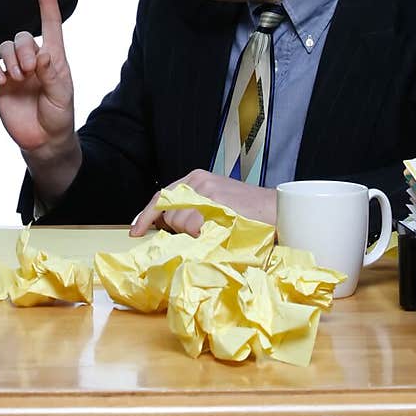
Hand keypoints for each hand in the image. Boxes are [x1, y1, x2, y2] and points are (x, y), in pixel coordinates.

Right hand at [0, 0, 76, 151]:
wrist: (43, 141)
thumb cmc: (59, 114)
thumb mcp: (63, 94)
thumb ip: (52, 73)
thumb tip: (40, 53)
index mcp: (53, 57)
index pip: (50, 24)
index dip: (47, 2)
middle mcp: (32, 60)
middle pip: (21, 36)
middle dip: (23, 49)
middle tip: (29, 71)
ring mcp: (15, 71)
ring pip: (4, 47)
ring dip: (10, 59)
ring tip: (18, 78)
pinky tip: (1, 79)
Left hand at [130, 169, 277, 237]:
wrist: (279, 212)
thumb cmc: (249, 215)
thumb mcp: (216, 204)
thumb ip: (193, 210)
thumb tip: (169, 228)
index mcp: (197, 179)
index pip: (162, 196)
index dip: (146, 215)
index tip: (136, 231)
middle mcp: (198, 182)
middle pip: (169, 214)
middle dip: (177, 230)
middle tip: (203, 234)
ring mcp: (206, 193)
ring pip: (180, 223)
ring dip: (191, 236)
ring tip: (217, 232)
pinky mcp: (216, 205)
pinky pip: (194, 228)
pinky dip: (199, 237)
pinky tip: (216, 234)